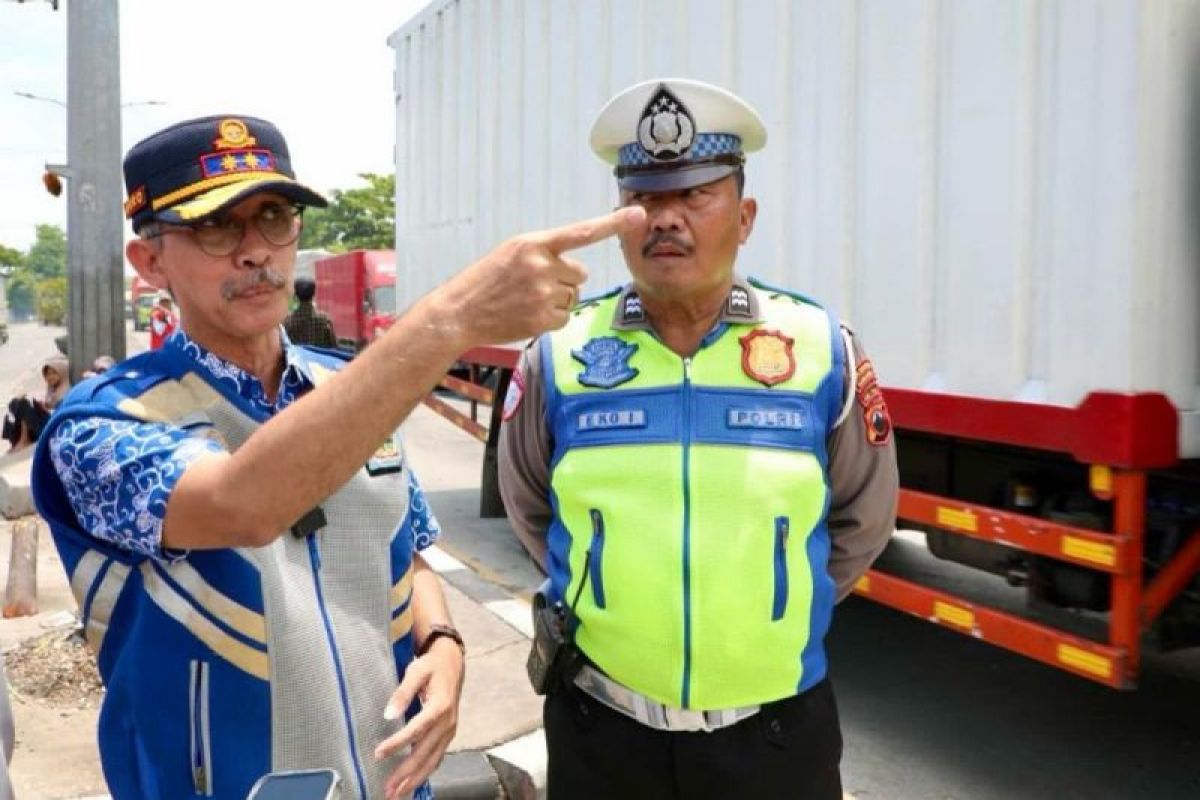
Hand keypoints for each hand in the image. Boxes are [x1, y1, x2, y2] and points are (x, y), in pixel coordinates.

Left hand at [375, 638, 465, 798]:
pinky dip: (425, 772)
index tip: (378, 754)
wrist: (452, 663)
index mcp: (440, 706)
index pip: (416, 729)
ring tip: (397, 792)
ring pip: (433, 760)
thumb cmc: (432, 666)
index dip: (397, 743)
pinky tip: (412, 782)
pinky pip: (437, 758)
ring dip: (415, 779)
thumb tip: (389, 714)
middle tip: (388, 788)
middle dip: (406, 773)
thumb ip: (402, 693)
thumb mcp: (416, 671)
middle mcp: (448, 722)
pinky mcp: (448, 735)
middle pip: (425, 752)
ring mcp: (450, 731)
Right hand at [430, 205, 645, 347]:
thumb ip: (544, 253)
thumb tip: (578, 270)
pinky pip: (566, 316)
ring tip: (526, 300)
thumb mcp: (510, 253)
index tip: (638, 214)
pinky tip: (528, 314)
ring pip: (573, 295)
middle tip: (534, 285)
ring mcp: (544, 293)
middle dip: (564, 279)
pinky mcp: (544, 318)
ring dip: (556, 299)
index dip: (612, 224)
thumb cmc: (485, 281)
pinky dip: (552, 318)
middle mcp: (541, 266)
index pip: (580, 231)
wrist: (460, 312)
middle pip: (579, 272)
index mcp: (533, 243)